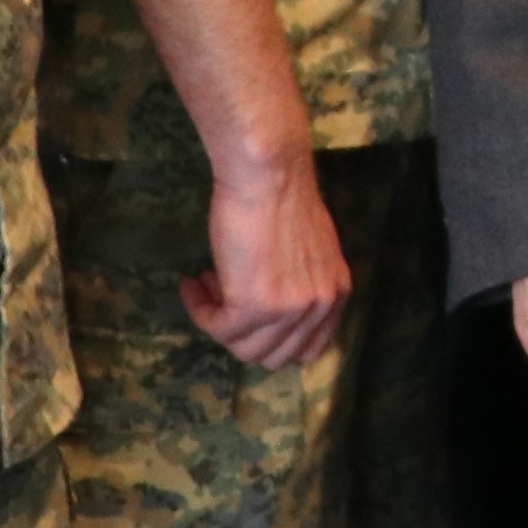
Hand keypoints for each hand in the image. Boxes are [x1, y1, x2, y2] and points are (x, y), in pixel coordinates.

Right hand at [175, 141, 353, 369]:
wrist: (268, 172)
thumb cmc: (283, 196)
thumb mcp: (308, 250)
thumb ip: (299, 283)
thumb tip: (269, 309)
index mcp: (336, 295)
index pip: (306, 348)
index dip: (270, 335)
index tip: (246, 308)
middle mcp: (319, 308)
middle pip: (274, 355)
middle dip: (242, 332)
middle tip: (221, 296)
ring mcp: (288, 311)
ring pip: (244, 348)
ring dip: (217, 320)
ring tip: (205, 283)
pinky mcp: (254, 306)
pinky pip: (218, 327)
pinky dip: (199, 309)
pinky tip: (192, 282)